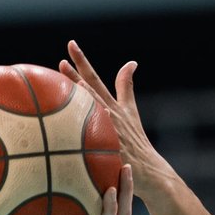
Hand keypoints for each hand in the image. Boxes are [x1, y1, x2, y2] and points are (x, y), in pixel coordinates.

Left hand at [60, 41, 174, 199]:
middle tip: (64, 54)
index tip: (71, 45)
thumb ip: (126, 87)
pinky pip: (99, 131)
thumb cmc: (136, 142)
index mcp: (114, 104)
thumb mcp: (131, 110)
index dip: (83, 61)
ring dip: (82, 91)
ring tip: (67, 75)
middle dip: (79, 69)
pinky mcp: (112, 144)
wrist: (150, 170)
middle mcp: (112, 112)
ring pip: (95, 105)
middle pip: (92, 87)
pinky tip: (77, 115)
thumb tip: (131, 62)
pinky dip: (91, 120)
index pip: (94, 78)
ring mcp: (112, 128)